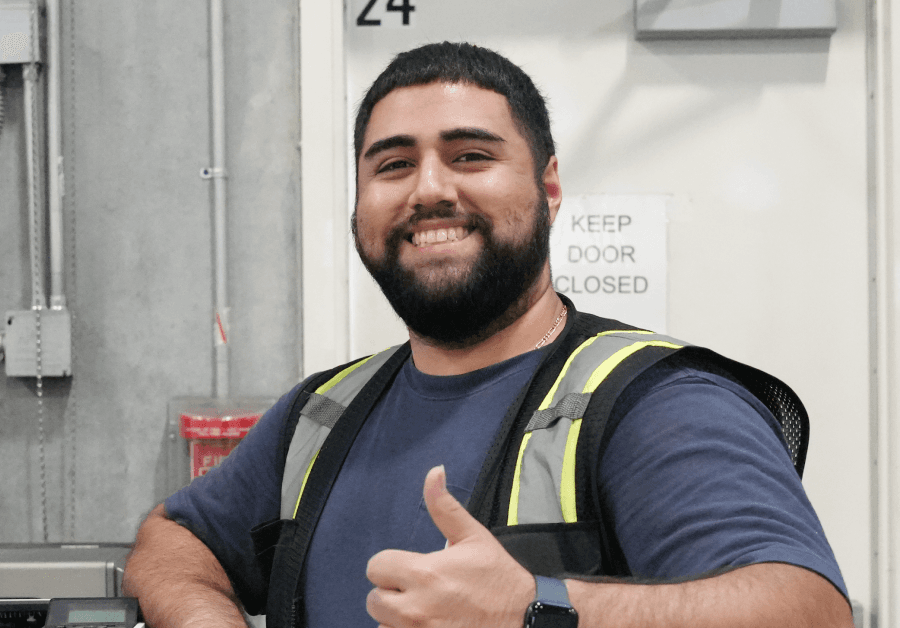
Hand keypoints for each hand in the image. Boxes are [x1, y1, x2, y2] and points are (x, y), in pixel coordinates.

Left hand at [366, 465, 535, 627]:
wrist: (524, 619)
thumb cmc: (499, 579)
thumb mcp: (473, 537)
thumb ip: (444, 506)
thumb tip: (434, 472)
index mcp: (425, 573)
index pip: (376, 567)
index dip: (391, 566)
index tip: (409, 569)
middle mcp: (416, 608)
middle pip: (374, 599)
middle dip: (391, 592)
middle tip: (417, 590)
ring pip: (383, 624)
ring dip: (397, 618)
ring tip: (424, 610)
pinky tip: (427, 625)